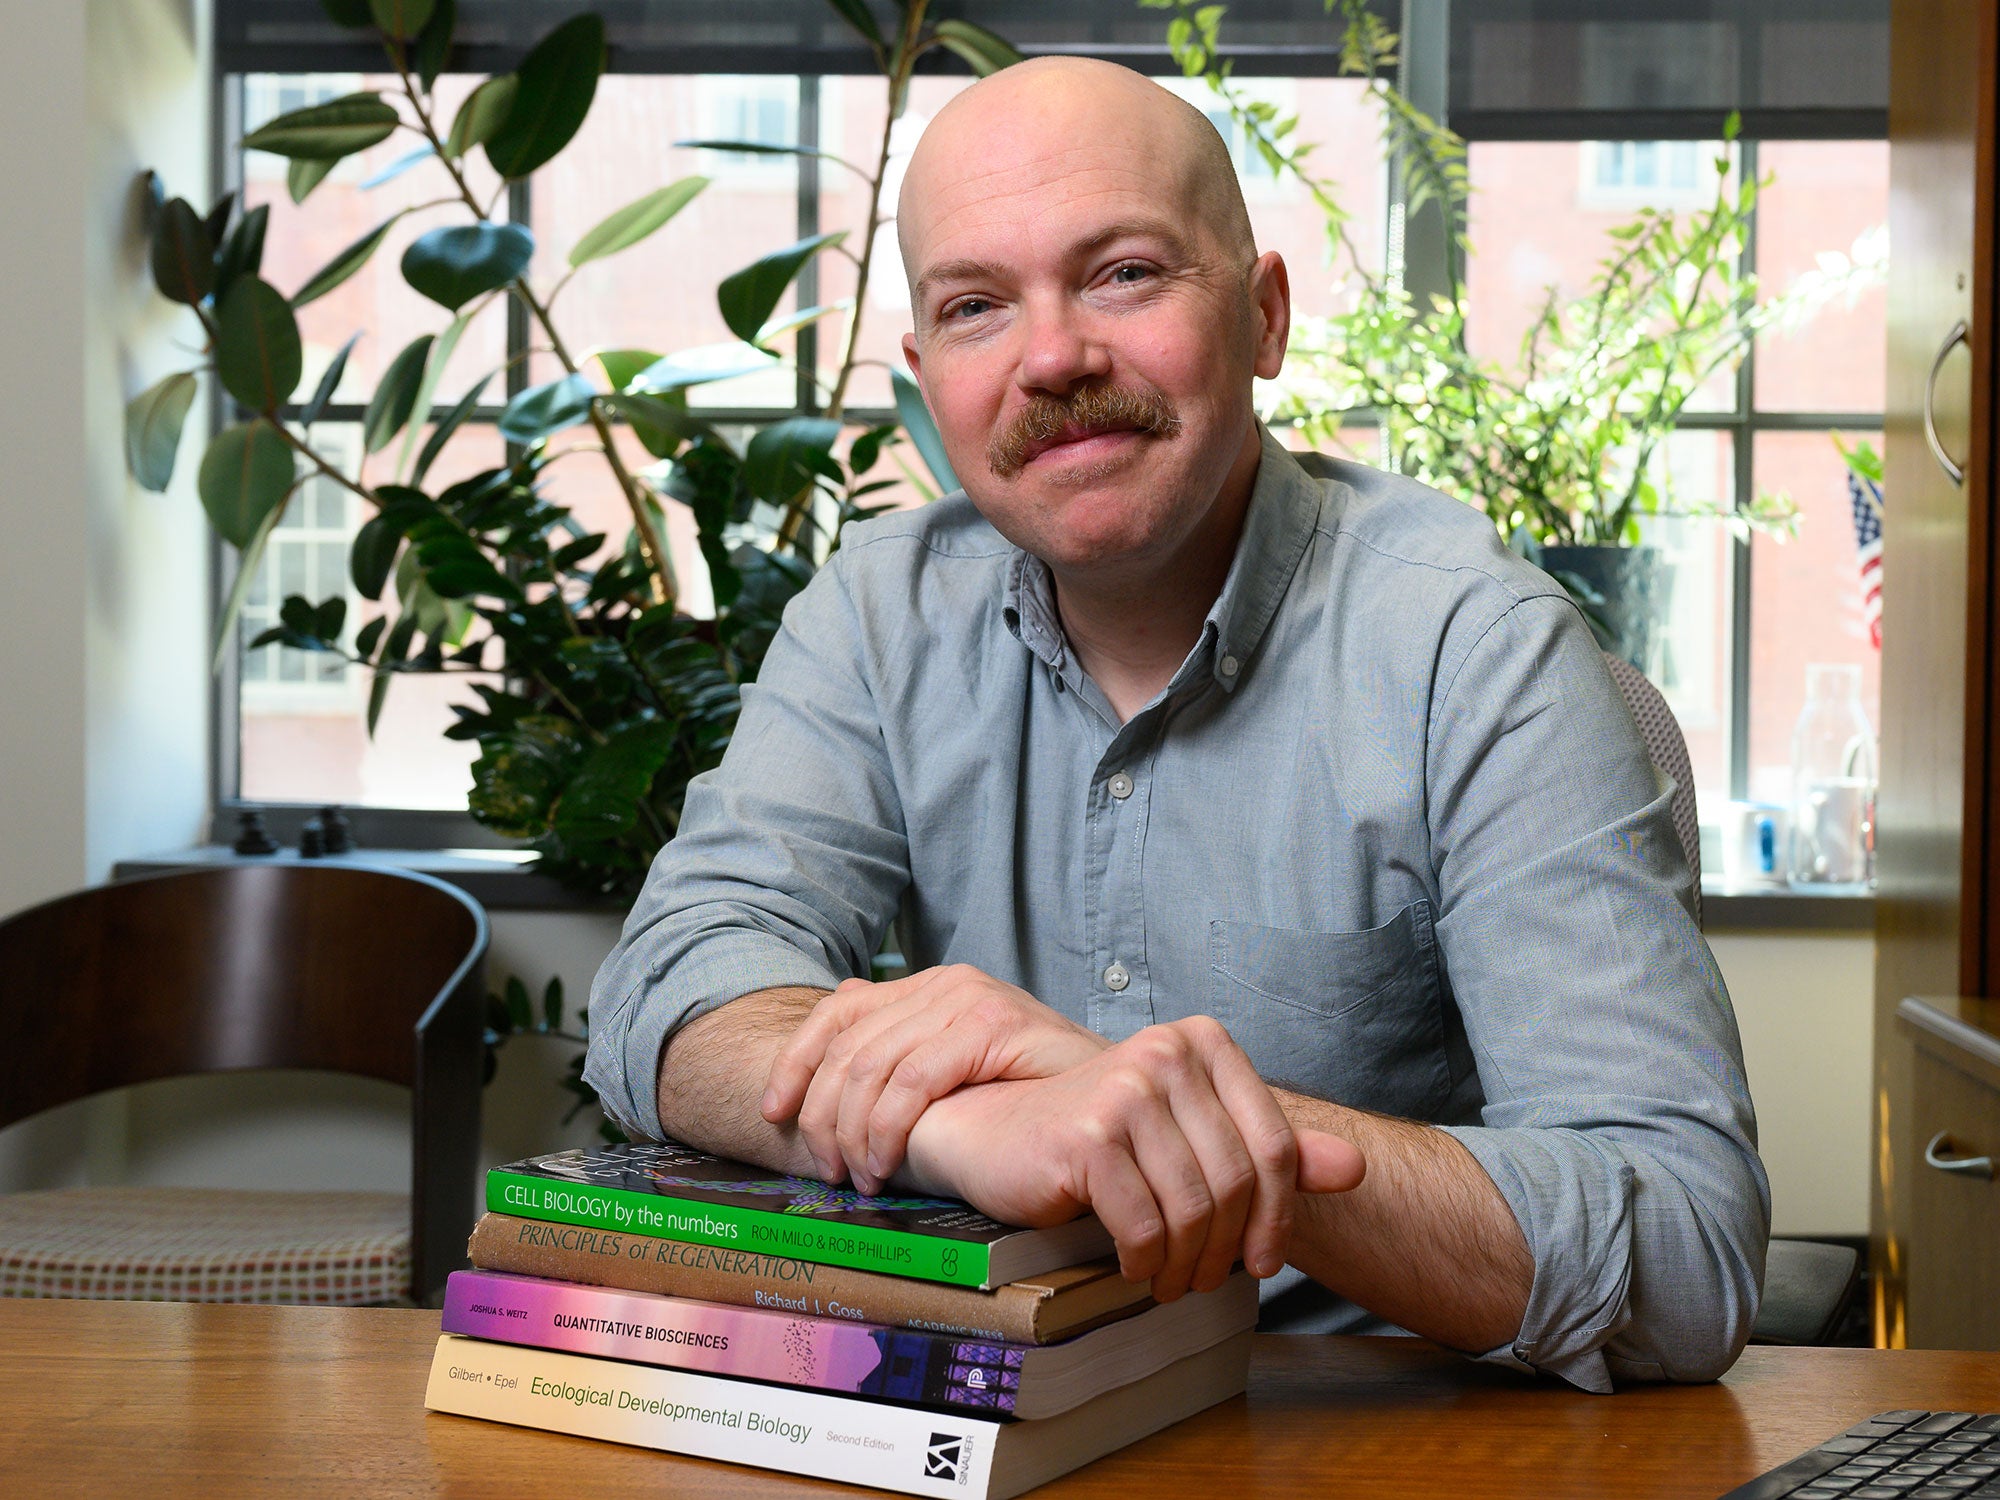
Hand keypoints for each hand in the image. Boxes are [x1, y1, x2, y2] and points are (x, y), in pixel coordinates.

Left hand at [761, 966, 1108, 1191]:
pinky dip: (887, 1127)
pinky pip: (913, 1078)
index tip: (772, 1114)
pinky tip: (887, 1163)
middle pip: (847, 1045)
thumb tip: (832, 1050)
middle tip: (825, 1172)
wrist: (1115, 1099)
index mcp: (929, 988)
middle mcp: (945, 982)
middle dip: (821, 1115)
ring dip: (852, 1132)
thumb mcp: (956, 1074)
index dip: (795, 1062)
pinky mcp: (993, 1023)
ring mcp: (970, 997)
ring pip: (871, 1065)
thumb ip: (903, 1056)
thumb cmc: (1035, 1099)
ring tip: (860, 1178)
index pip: (836, 1012)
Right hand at [902, 1016, 1365, 1301]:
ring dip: (1188, 1263)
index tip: (1263, 1258)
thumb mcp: (1190, 1134)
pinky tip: (1134, 1266)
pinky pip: (1146, 1225)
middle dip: (1229, 1248)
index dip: (1279, 1215)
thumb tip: (1357, 1167)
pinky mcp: (1088, 1136)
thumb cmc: (1097, 1137)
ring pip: (1195, 1208)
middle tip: (1208, 1280)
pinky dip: (1145, 1261)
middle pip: (1238, 1180)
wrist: (998, 1133)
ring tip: (1171, 1280)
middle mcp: (1166, 1053)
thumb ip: (1270, 1148)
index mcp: (1202, 1042)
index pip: (1275, 1143)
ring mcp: (1125, 1090)